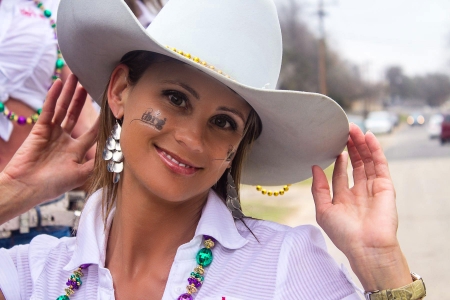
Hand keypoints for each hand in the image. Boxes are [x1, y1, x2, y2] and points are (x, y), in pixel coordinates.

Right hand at [1, 74, 98, 205]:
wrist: (25, 188)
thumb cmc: (52, 185)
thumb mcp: (80, 175)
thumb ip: (96, 163)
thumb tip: (116, 155)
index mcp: (76, 151)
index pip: (93, 131)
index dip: (102, 119)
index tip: (111, 108)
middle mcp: (65, 140)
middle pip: (76, 115)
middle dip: (83, 99)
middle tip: (91, 83)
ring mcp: (52, 133)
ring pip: (63, 108)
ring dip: (70, 93)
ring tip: (76, 76)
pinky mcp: (40, 129)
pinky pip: (48, 109)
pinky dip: (53, 97)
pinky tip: (59, 84)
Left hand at [311, 123, 410, 290]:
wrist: (366, 246)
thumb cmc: (343, 233)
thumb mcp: (323, 210)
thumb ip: (318, 188)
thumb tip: (313, 168)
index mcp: (345, 199)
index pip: (341, 175)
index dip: (338, 160)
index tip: (334, 147)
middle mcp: (360, 192)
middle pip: (355, 164)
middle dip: (350, 148)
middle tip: (345, 131)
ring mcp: (373, 188)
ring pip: (367, 161)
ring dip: (361, 145)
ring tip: (354, 129)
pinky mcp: (385, 186)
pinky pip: (380, 164)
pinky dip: (375, 150)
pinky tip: (369, 137)